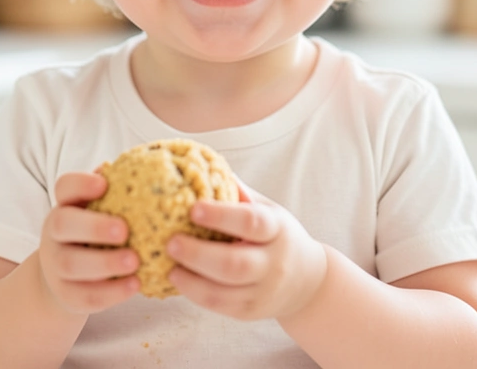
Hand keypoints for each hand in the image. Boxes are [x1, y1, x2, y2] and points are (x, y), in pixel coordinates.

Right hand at [38, 171, 139, 313]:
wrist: (65, 281)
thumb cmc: (95, 237)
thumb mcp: (100, 213)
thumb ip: (118, 194)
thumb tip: (149, 166)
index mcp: (66, 206)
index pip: (64, 187)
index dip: (81, 183)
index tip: (104, 184)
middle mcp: (54, 233)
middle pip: (62, 224)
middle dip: (93, 226)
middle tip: (124, 230)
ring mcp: (56, 265)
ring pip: (71, 263)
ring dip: (105, 262)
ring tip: (135, 261)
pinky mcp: (66, 295)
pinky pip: (85, 296)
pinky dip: (111, 292)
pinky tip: (136, 284)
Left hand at [167, 180, 327, 321]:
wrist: (307, 282)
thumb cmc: (277, 236)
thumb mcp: (267, 209)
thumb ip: (238, 193)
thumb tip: (203, 164)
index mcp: (276, 229)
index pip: (251, 222)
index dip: (221, 216)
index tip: (193, 208)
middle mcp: (273, 262)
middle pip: (235, 264)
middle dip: (198, 254)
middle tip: (170, 241)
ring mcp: (262, 291)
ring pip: (224, 292)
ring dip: (191, 280)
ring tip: (168, 266)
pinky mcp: (250, 311)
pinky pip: (220, 306)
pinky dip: (195, 295)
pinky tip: (177, 280)